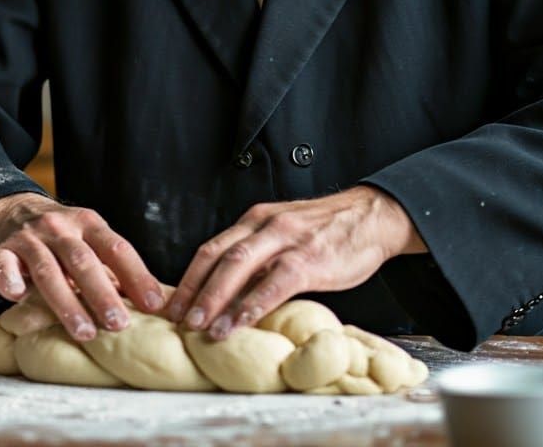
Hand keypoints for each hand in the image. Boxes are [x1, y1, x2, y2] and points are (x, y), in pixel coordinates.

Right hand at [0, 192, 164, 341]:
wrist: (12, 209)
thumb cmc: (61, 236)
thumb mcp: (89, 239)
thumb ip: (112, 267)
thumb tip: (153, 301)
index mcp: (88, 223)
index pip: (116, 248)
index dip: (136, 275)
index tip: (153, 305)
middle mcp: (60, 227)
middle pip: (83, 261)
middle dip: (102, 294)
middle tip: (119, 324)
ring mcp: (29, 237)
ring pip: (48, 270)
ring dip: (66, 302)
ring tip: (85, 332)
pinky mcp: (1, 249)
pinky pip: (3, 265)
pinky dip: (9, 280)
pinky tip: (17, 297)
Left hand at [166, 186, 426, 339]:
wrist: (371, 215)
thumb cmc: (327, 231)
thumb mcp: (285, 233)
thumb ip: (260, 254)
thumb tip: (232, 292)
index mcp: (254, 220)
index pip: (211, 248)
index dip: (187, 278)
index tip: (171, 306)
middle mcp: (263, 225)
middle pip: (216, 257)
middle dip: (191, 291)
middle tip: (174, 321)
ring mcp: (285, 240)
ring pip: (237, 267)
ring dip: (214, 299)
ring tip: (199, 327)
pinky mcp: (309, 258)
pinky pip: (274, 283)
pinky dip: (253, 304)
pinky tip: (239, 323)